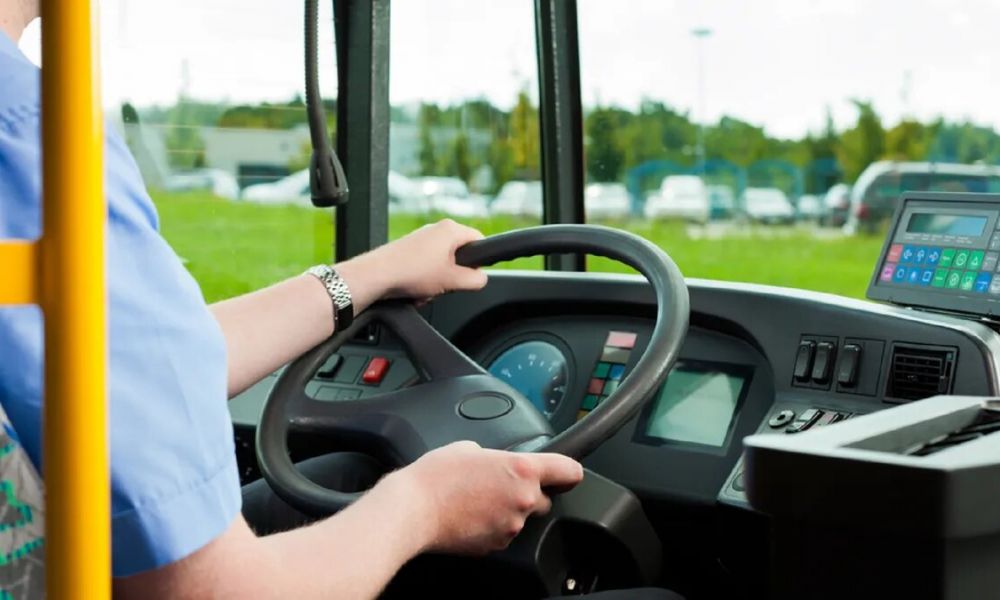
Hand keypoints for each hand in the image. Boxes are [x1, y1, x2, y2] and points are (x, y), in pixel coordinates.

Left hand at [336, 219, 486, 308]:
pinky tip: (415, 289)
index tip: (472, 276)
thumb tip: (481, 279)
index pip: (479, 240)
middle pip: (459, 255)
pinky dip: (424, 279)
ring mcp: (421, 239)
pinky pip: (427, 266)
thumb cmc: (410, 272)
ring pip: (442, 264)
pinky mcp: (409, 249)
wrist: (376, 276)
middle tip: (445, 285)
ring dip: (438, 281)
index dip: (480, 261)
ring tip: (426, 289)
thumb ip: (475, 280)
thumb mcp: (453, 280)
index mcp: (450, 229)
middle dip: (454, 275)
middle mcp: (436, 229)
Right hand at [385, 441, 583, 554]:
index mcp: (523, 469)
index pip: (569, 471)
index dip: (569, 472)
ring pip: (520, 517)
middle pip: (543, 499)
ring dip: (506, 510)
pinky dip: (491, 526)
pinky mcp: (496, 545)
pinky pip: (502, 533)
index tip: (567, 474)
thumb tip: (495, 464)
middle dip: (527, 493)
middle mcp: (524, 499)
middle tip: (498, 486)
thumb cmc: (435, 476)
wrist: (411, 510)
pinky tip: (469, 516)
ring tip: (475, 500)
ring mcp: (511, 526)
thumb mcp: (468, 448)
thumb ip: (494, 456)